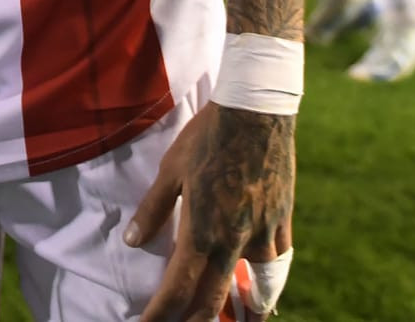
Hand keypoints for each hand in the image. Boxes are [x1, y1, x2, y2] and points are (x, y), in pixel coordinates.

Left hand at [129, 103, 294, 321]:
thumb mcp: (171, 170)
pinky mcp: (281, 223)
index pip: (176, 289)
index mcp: (201, 230)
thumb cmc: (208, 136)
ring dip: (244, 314)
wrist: (256, 112)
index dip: (160, 315)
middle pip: (212, 302)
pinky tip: (267, 295)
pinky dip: (270, 286)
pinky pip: (278, 265)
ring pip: (254, 291)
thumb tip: (133, 241)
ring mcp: (261, 236)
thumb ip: (153, 210)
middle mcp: (232, 242)